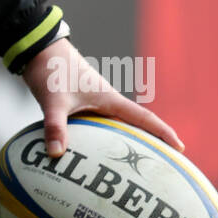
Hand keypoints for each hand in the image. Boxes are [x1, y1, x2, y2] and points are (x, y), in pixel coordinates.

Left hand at [21, 37, 184, 157]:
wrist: (37, 49)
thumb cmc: (51, 69)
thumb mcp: (53, 100)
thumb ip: (55, 126)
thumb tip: (55, 154)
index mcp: (109, 98)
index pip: (143, 118)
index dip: (163, 133)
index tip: (181, 149)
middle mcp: (105, 101)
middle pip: (135, 126)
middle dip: (151, 143)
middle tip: (164, 166)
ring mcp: (93, 103)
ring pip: (116, 127)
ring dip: (126, 143)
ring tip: (133, 169)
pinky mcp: (79, 104)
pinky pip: (97, 128)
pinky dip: (101, 142)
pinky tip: (92, 157)